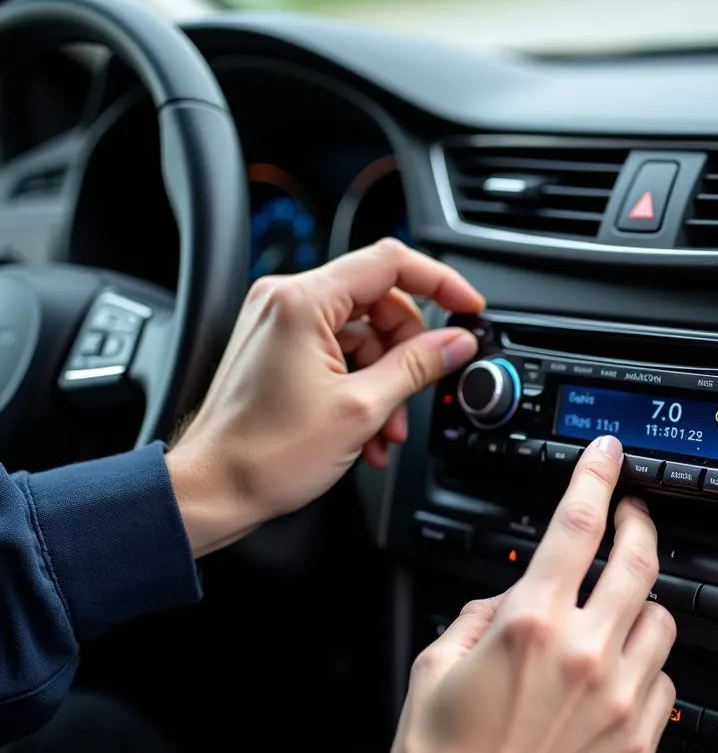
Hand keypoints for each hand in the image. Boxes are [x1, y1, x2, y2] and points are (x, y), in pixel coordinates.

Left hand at [166, 239, 483, 556]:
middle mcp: (286, 301)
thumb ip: (417, 366)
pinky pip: (338, 353)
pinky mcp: (278, 349)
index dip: (439, 283)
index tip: (468, 307)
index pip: (390, 263)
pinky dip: (361, 386)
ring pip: (362, 334)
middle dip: (407, 353)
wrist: (214, 489)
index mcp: (303, 301)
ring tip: (385, 430)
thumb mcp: (362, 410)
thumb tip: (456, 342)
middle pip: (379, 302)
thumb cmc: (265, 455)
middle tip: (418, 393)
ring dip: (386, 381)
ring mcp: (280, 324)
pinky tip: (367, 430)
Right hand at [382, 435, 677, 752]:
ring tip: (620, 608)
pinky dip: (647, 665)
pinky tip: (619, 675)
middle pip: (638, 561)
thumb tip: (508, 598)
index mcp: (528, 626)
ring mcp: (620, 699)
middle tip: (634, 514)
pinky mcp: (639, 742)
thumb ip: (476, 616)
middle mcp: (584, 655)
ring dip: (642, 602)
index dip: (595, 478)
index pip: (575, 526)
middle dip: (639, 524)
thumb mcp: (433, 668)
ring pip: (662, 619)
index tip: (608, 456)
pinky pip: (666, 680)